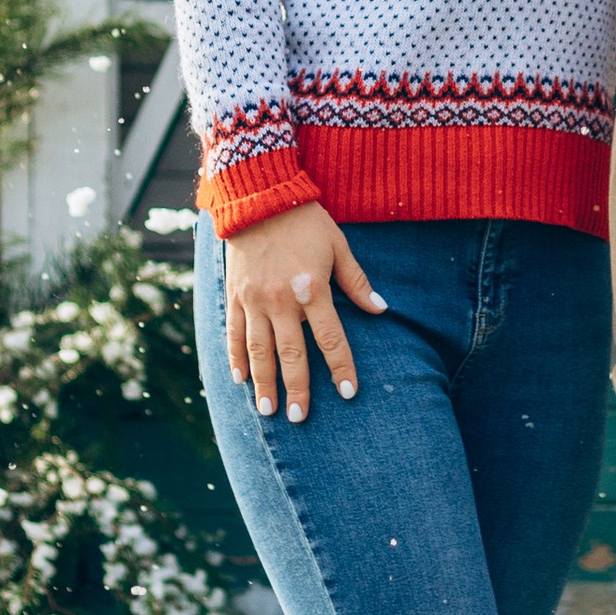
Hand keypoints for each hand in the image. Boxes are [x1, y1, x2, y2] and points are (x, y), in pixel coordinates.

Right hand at [224, 203, 386, 421]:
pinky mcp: (235, 295)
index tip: (348, 392)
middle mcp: (281, 299)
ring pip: (259, 350)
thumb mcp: (338, 245)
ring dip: (264, 382)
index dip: (341, 367)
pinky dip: (235, 357)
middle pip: (292, 353)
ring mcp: (254, 299)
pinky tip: (239, 380)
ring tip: (268, 411)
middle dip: (297, 388)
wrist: (259, 196)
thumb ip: (357, 281)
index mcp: (312, 289)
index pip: (330, 338)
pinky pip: (234, 332)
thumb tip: (381, 310)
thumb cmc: (305, 220)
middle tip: (299, 418)